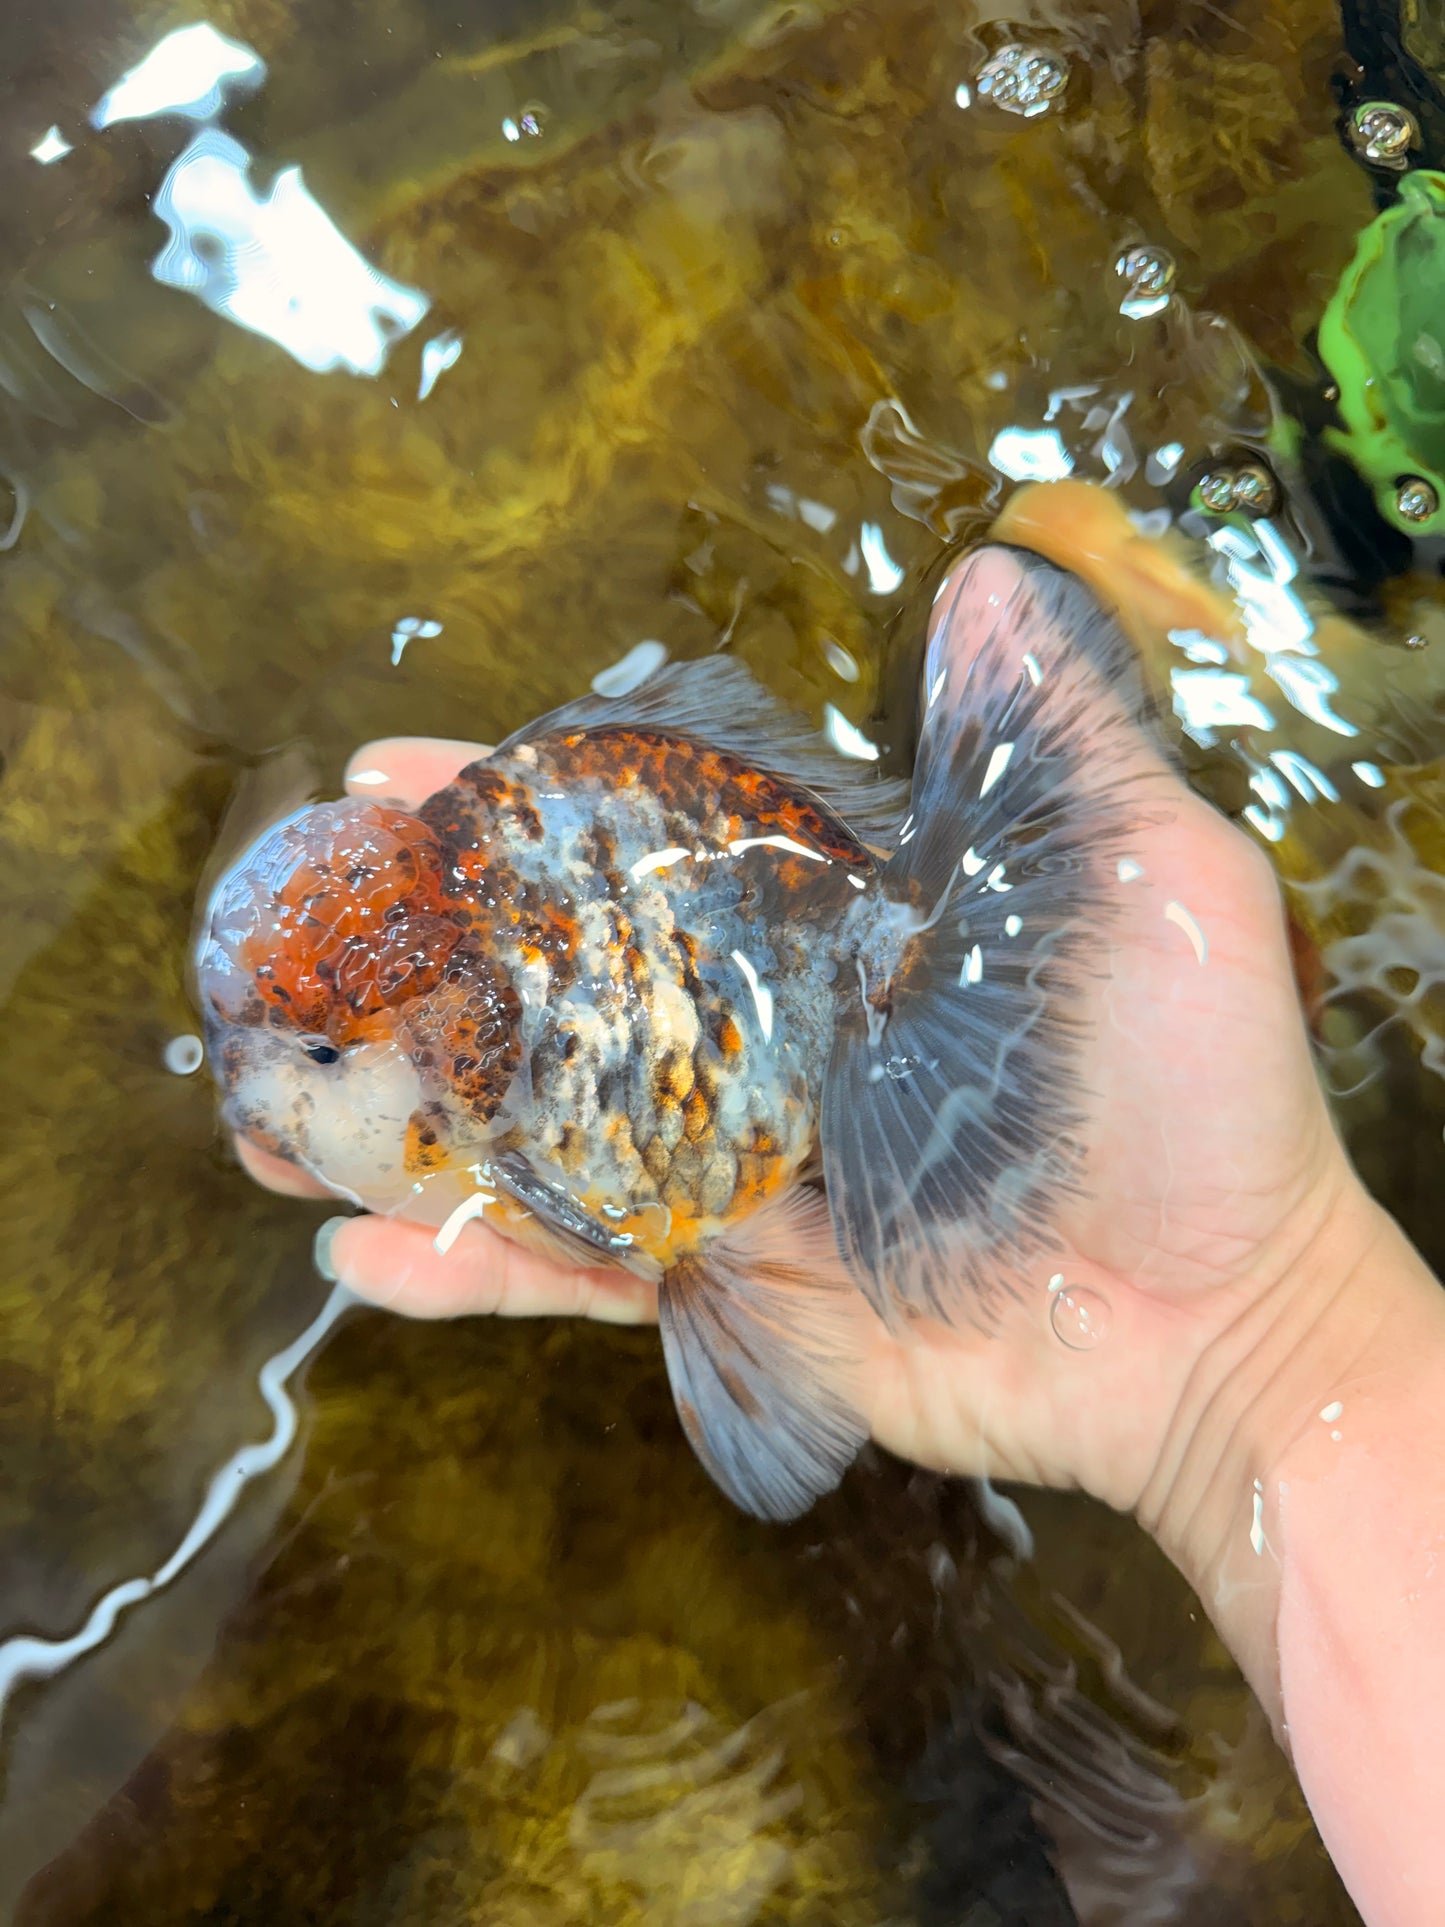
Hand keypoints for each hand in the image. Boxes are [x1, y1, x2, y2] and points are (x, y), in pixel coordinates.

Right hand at [235, 602, 1374, 1555]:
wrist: (1216, 1322)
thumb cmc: (1196, 1097)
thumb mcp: (1148, 880)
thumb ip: (1054, 741)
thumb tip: (984, 573)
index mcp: (827, 932)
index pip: (635, 849)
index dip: (511, 811)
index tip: (390, 776)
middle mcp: (759, 1041)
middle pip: (547, 988)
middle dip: (406, 963)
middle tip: (274, 940)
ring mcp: (734, 1171)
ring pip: (532, 1134)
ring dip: (393, 1123)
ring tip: (263, 1108)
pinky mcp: (733, 1291)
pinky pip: (579, 1279)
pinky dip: (469, 1274)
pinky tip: (356, 1261)